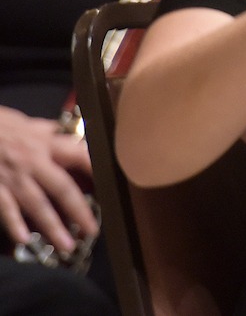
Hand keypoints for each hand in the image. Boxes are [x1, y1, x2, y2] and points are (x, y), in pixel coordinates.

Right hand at [0, 107, 93, 252]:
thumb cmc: (1, 126)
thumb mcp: (30, 123)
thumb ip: (51, 133)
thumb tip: (74, 136)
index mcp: (46, 143)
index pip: (80, 156)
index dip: (97, 171)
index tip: (112, 187)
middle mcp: (32, 161)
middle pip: (62, 187)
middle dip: (79, 211)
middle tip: (92, 230)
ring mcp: (13, 177)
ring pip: (36, 203)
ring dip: (52, 226)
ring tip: (66, 245)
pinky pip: (6, 208)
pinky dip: (14, 224)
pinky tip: (24, 239)